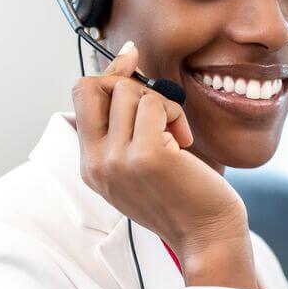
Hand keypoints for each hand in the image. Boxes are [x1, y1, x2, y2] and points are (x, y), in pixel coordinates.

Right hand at [71, 42, 256, 288]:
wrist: (206, 235)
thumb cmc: (181, 194)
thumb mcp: (140, 155)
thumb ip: (125, 115)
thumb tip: (127, 53)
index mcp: (90, 165)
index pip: (80, 96)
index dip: (108, 76)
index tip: (133, 67)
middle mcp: (96, 164)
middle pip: (91, 86)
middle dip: (127, 84)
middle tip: (157, 113)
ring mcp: (118, 160)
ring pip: (128, 92)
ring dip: (160, 103)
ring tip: (175, 134)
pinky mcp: (147, 156)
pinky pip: (156, 105)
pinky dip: (175, 114)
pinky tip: (184, 142)